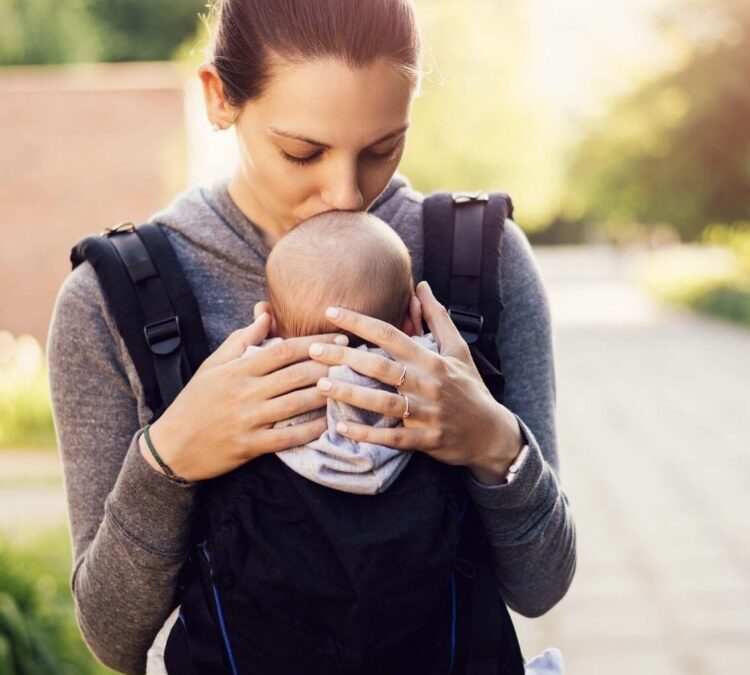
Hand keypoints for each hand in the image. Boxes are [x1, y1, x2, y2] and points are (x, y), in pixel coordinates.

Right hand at [139, 311, 346, 481]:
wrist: (171, 446)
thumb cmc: (195, 401)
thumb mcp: (213, 365)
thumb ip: (242, 340)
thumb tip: (266, 313)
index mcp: (237, 369)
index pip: (283, 350)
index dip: (314, 342)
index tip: (339, 338)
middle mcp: (244, 392)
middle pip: (295, 374)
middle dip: (328, 365)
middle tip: (354, 359)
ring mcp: (247, 420)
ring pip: (294, 404)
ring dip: (324, 395)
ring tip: (349, 387)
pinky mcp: (249, 445)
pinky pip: (285, 437)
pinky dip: (308, 431)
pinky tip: (328, 424)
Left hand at [306, 281, 523, 484]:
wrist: (492, 433)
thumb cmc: (470, 389)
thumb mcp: (458, 350)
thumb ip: (437, 317)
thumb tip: (422, 285)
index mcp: (431, 360)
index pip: (391, 335)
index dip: (360, 322)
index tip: (331, 311)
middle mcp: (428, 384)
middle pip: (382, 366)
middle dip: (345, 356)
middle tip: (313, 348)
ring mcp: (427, 413)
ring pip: (384, 402)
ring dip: (351, 393)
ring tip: (321, 385)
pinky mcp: (426, 439)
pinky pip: (392, 437)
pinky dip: (367, 433)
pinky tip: (340, 427)